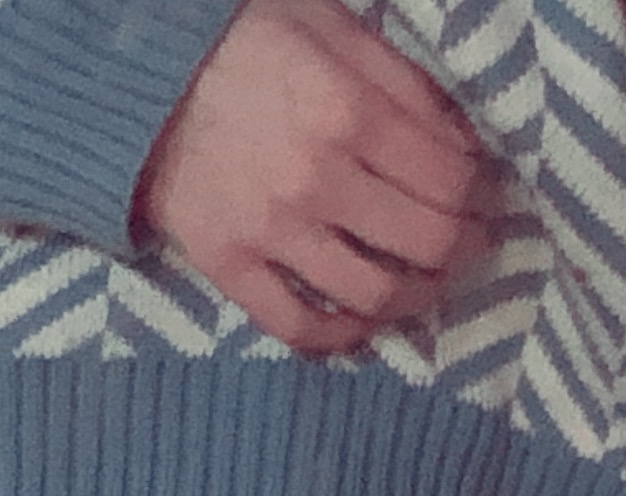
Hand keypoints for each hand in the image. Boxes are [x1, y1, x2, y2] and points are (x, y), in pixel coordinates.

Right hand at [136, 0, 497, 356]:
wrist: (139, 80)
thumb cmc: (243, 41)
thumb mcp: (332, 25)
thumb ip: (402, 81)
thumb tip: (462, 141)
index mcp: (348, 111)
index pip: (449, 178)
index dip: (482, 193)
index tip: (486, 196)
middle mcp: (316, 180)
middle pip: (425, 242)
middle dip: (465, 247)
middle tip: (471, 243)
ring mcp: (272, 232)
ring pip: (373, 293)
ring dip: (416, 296)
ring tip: (427, 284)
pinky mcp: (230, 267)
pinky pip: (298, 325)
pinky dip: (340, 335)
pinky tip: (361, 322)